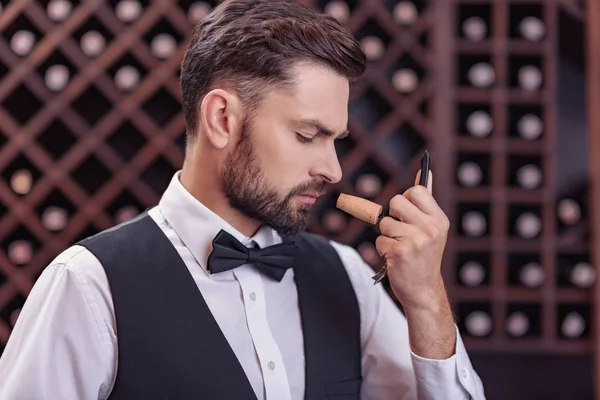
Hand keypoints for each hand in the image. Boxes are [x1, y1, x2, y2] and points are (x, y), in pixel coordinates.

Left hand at [375, 170, 449, 311]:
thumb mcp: (431, 228)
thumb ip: (426, 201)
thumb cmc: (424, 256)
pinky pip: (379, 240)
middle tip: (402, 232)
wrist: (423, 290)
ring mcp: (416, 240)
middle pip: (396, 201)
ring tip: (400, 248)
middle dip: (392, 216)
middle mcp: (431, 228)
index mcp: (439, 220)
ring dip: (386, 236)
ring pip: (384, 222)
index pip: (416, 191)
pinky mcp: (400, 252)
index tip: (408, 214)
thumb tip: (425, 171)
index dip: (406, 200)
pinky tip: (395, 259)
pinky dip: (382, 250)